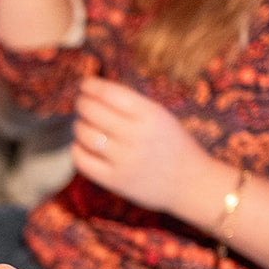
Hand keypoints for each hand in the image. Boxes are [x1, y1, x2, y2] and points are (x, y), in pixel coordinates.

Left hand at [72, 77, 207, 214]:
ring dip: (79, 125)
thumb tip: (95, 92)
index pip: (110, 93)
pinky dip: (77, 149)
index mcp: (150, 115)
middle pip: (92, 111)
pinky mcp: (115, 181)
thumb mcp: (161, 117)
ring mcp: (124, 160)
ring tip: (84, 124)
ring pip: (84, 134)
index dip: (91, 86)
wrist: (191, 184)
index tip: (85, 84)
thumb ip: (132, 105)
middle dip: (82, 104)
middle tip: (82, 104)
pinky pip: (83, 161)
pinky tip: (82, 145)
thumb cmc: (173, 146)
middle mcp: (136, 136)